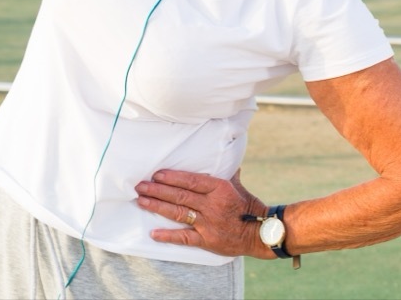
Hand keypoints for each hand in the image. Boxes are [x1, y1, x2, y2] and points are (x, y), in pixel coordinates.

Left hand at [135, 169, 266, 257]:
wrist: (260, 233)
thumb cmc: (249, 207)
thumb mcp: (239, 186)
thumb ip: (228, 174)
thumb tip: (225, 159)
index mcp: (219, 189)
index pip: (191, 181)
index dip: (172, 177)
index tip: (156, 174)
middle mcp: (211, 205)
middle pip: (180, 196)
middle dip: (158, 190)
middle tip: (140, 186)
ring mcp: (208, 223)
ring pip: (178, 213)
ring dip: (158, 207)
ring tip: (141, 201)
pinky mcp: (206, 240)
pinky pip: (184, 238)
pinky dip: (168, 236)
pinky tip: (153, 233)